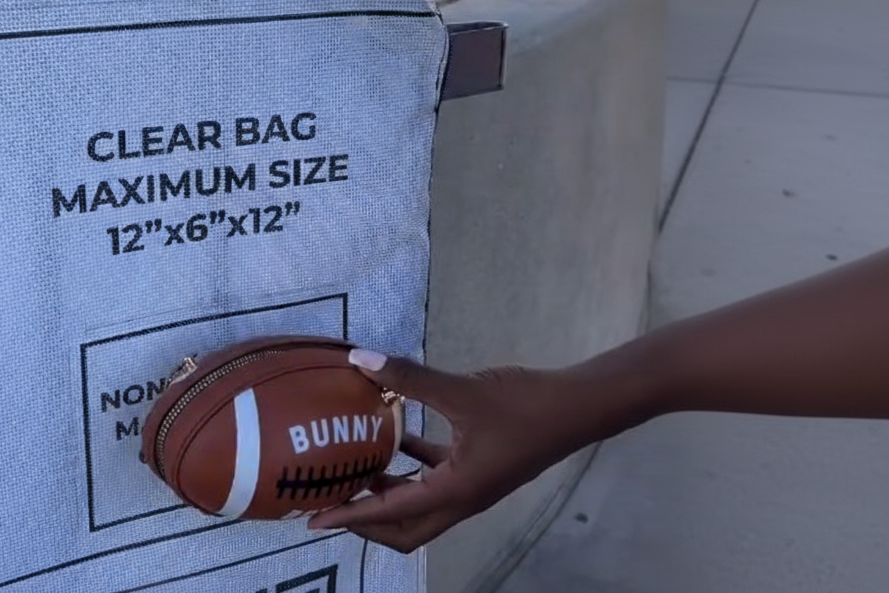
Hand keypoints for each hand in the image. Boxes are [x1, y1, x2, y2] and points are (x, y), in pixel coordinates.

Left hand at [307, 349, 644, 552]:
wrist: (576, 408)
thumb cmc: (522, 406)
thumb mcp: (461, 390)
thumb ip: (410, 377)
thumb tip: (361, 360)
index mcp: (454, 493)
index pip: (390, 515)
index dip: (350, 517)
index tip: (312, 519)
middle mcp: (461, 500)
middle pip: (405, 529)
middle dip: (366, 521)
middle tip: (333, 497)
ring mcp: (473, 486)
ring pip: (421, 506)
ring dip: (389, 495)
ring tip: (357, 468)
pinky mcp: (482, 467)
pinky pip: (437, 478)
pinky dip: (413, 466)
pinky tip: (400, 435)